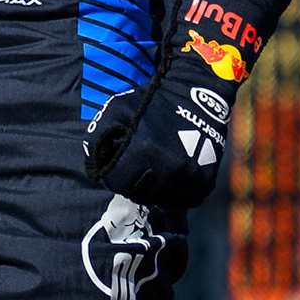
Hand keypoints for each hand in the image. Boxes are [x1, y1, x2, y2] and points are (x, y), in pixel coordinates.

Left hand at [83, 65, 237, 209]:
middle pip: (139, 195)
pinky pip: (183, 201)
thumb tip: (93, 167)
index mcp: (146, 150)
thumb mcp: (117, 109)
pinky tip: (169, 176)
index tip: (115, 167)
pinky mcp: (205, 183)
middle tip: (133, 168)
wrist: (197, 97)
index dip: (112, 176)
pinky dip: (173, 193)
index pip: (118, 183)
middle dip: (131, 183)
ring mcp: (190, 177)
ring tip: (151, 170)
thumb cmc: (151, 103)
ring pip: (161, 201)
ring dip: (152, 190)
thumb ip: (99, 135)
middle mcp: (170, 168)